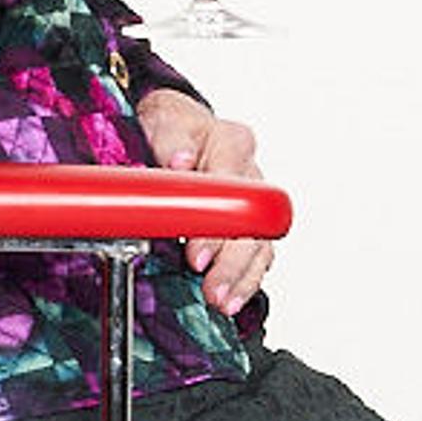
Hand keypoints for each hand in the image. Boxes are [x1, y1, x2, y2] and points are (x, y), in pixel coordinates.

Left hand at [137, 84, 277, 315]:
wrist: (177, 130)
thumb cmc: (170, 125)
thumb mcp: (162, 118)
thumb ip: (171, 138)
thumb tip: (180, 162)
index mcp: (230, 142)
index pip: (231, 186)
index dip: (216, 223)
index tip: (195, 254)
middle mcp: (249, 174)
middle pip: (251, 223)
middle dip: (230, 260)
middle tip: (209, 285)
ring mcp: (252, 202)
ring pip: (259, 243)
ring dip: (240, 277)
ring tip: (222, 302)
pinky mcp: (249, 225)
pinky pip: (257, 255)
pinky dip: (245, 280)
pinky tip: (232, 300)